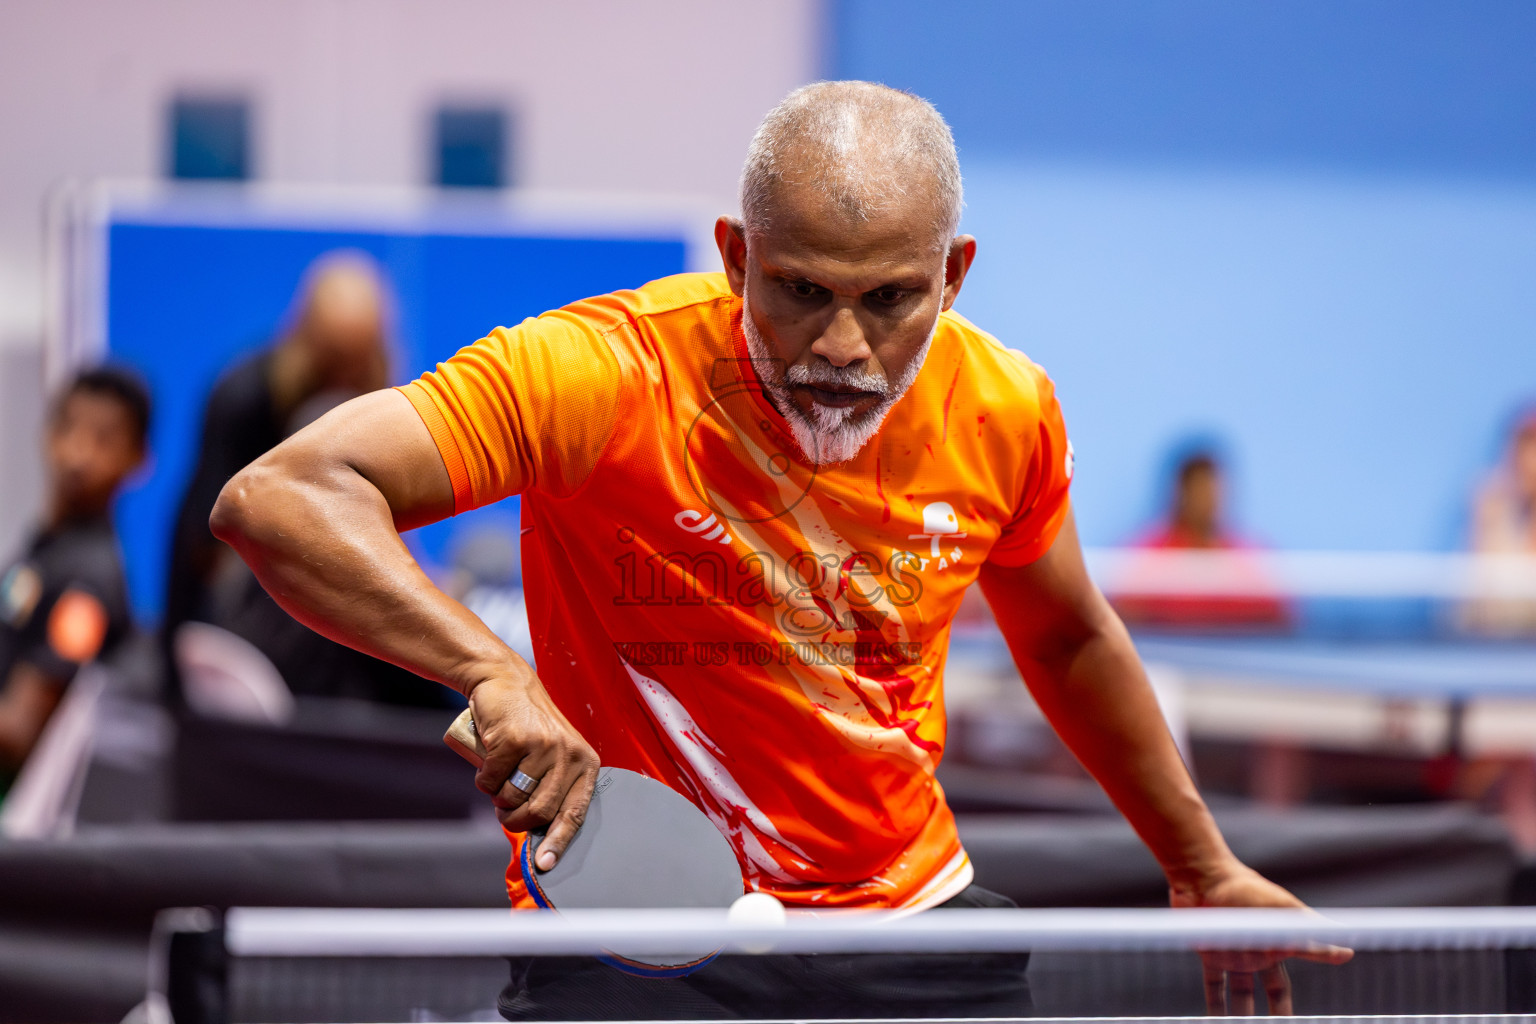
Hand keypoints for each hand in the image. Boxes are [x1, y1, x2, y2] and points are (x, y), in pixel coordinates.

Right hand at [467, 673, 599, 870]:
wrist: (505, 681)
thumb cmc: (529, 724)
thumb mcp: (555, 753)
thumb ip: (555, 786)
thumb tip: (544, 835)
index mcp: (585, 762)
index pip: (575, 812)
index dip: (559, 842)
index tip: (545, 864)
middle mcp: (568, 754)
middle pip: (540, 811)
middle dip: (516, 819)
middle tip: (506, 810)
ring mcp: (540, 746)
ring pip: (513, 798)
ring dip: (499, 799)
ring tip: (499, 783)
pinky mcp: (512, 739)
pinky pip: (491, 780)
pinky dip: (484, 781)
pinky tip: (487, 767)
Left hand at [1169, 860, 1352, 1014]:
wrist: (1205, 878)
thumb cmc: (1247, 889)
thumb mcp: (1282, 911)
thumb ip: (1312, 933)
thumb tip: (1348, 953)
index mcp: (1282, 944)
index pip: (1298, 975)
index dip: (1301, 995)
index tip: (1309, 1017)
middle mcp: (1261, 953)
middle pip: (1274, 992)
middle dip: (1278, 1013)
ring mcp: (1236, 956)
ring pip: (1243, 994)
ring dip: (1243, 1015)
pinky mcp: (1212, 955)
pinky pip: (1215, 987)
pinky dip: (1215, 1006)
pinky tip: (1215, 1022)